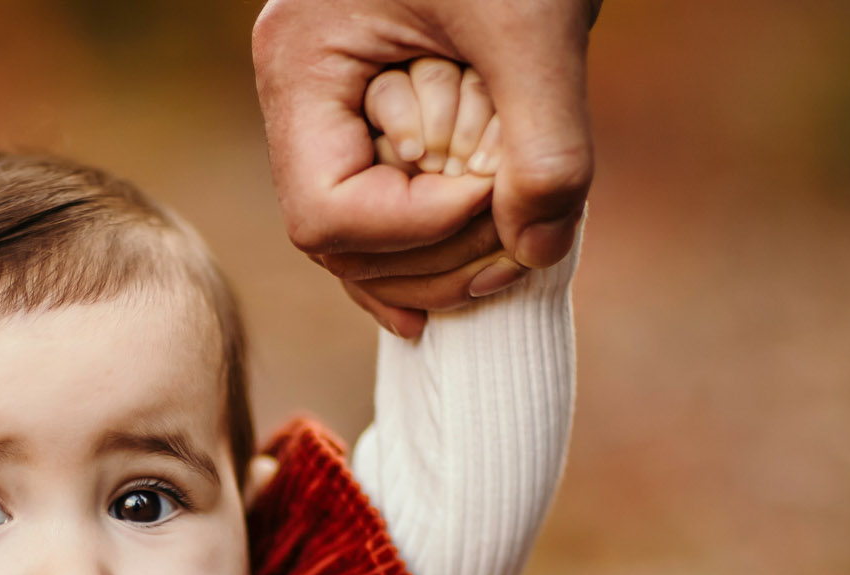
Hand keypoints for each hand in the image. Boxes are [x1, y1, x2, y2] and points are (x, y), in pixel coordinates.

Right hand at [254, 0, 599, 336]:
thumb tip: (538, 251)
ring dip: (441, 264)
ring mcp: (335, 108)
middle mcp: (303, 94)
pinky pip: (388, 210)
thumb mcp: (533, 22)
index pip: (326, 214)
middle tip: (521, 247)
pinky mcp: (379, 114)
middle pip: (338, 244)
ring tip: (519, 249)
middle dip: (432, 264)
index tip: (498, 198)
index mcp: (303, 63)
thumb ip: (547, 142)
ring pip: (361, 242)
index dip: (414, 232)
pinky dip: (436, 248)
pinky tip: (476, 274)